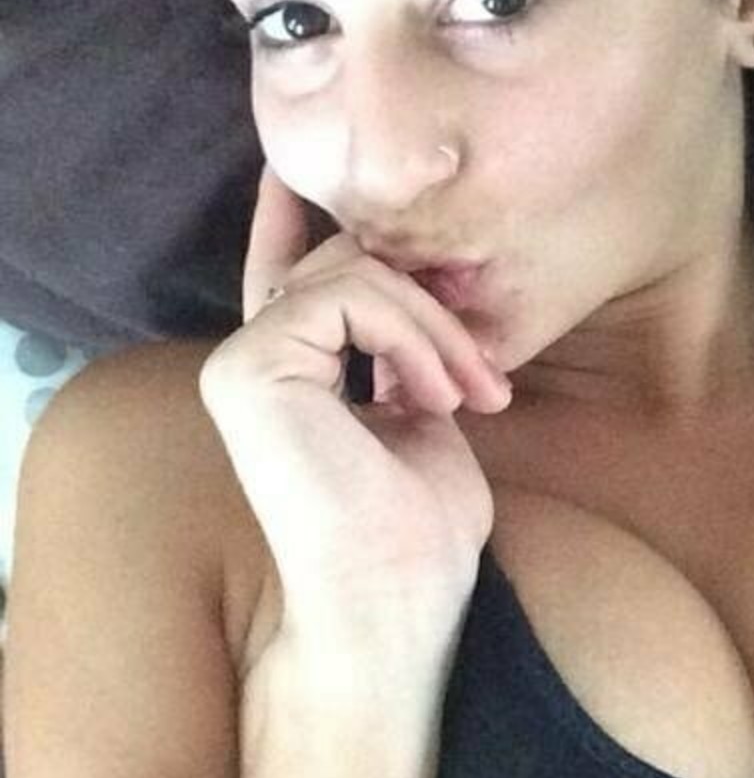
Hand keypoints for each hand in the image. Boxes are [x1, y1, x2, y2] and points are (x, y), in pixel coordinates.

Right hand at [197, 164, 512, 692]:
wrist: (395, 608)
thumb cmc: (417, 536)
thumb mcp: (424, 414)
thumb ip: (402, 349)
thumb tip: (417, 284)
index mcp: (287, 373)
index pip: (289, 273)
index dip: (294, 217)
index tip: (292, 169)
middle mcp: (252, 360)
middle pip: (347, 261)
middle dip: (435, 306)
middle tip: (488, 384)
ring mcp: (240, 362)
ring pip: (355, 270)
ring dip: (435, 328)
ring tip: (470, 397)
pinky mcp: (247, 369)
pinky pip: (348, 294)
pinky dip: (411, 336)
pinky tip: (433, 399)